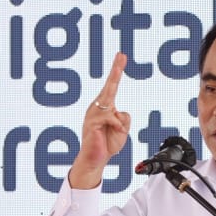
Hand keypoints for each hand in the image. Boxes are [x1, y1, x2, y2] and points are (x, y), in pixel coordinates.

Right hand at [67, 53, 131, 188]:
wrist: (95, 160)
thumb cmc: (107, 144)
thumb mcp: (122, 129)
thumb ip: (123, 118)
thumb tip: (118, 113)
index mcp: (103, 107)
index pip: (111, 86)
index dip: (116, 70)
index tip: (121, 56)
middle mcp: (96, 107)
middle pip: (109, 86)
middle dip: (116, 71)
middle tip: (121, 56)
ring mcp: (92, 114)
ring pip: (114, 108)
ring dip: (119, 123)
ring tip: (116, 133)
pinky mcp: (91, 122)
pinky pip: (111, 118)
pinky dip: (118, 127)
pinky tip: (115, 133)